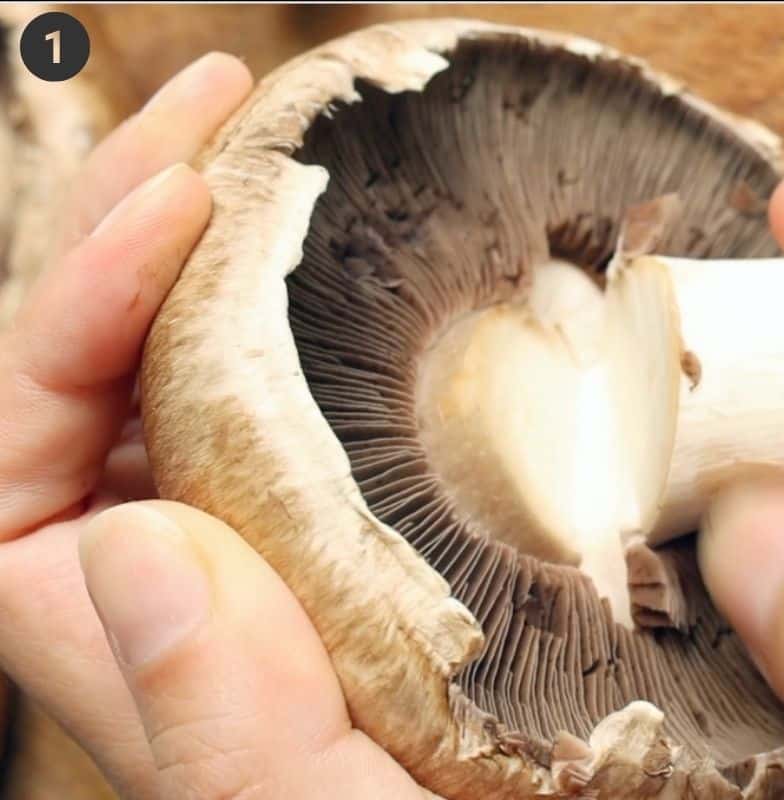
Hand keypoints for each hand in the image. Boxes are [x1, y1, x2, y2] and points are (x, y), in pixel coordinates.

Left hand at [0, 54, 423, 798]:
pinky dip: (298, 288)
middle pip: (78, 368)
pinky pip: (276, 377)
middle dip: (122, 220)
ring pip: (177, 356)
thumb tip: (139, 550)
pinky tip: (348, 229)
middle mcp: (165, 570)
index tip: (181, 212)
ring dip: (206, 229)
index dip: (60, 311)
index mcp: (126, 639)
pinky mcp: (328, 507)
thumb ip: (226, 738)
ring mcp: (247, 527)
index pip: (5, 453)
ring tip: (264, 126)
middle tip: (219, 104)